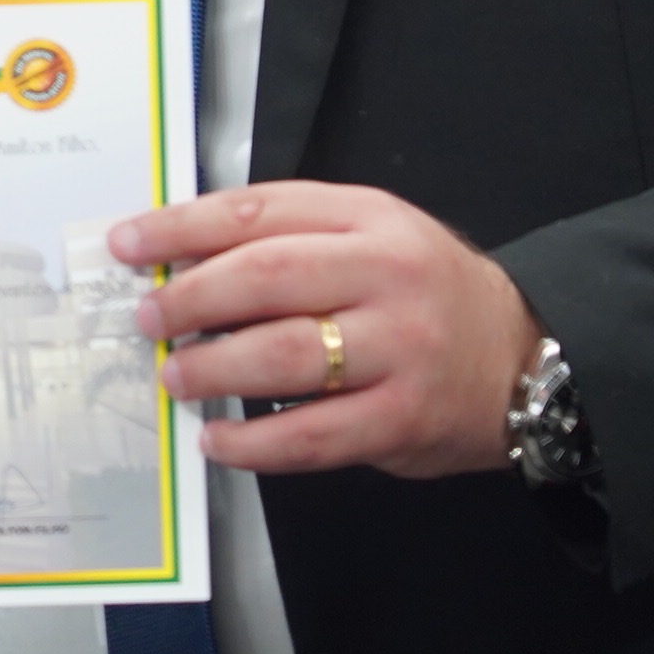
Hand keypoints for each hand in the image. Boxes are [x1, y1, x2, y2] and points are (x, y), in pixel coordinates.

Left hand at [109, 182, 539, 480]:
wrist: (526, 357)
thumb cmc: (424, 294)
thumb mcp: (370, 236)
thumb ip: (288, 238)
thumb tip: (179, 259)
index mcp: (369, 218)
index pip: (257, 211)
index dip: (180, 227)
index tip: (127, 244)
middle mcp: (388, 275)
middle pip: (264, 278)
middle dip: (189, 299)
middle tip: (147, 319)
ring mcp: (400, 349)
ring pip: (284, 356)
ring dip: (211, 369)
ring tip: (174, 377)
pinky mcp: (403, 418)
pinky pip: (309, 436)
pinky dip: (250, 442)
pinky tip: (216, 439)